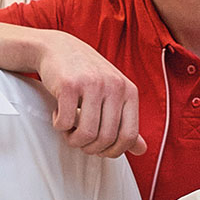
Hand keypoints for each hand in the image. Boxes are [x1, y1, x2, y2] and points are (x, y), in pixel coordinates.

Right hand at [35, 33, 145, 157]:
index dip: (114, 151)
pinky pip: (65, 122)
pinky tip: (59, 114)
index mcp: (129, 91)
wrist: (59, 48)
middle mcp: (114, 86)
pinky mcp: (69, 84)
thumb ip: (126, 122)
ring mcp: (92, 84)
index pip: (129, 135)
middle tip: (80, 140)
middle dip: (90, 147)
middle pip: (106, 138)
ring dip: (73, 139)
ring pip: (86, 134)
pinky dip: (59, 125)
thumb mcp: (112, 94)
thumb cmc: (86, 74)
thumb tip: (141, 149)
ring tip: (69, 130)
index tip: (101, 150)